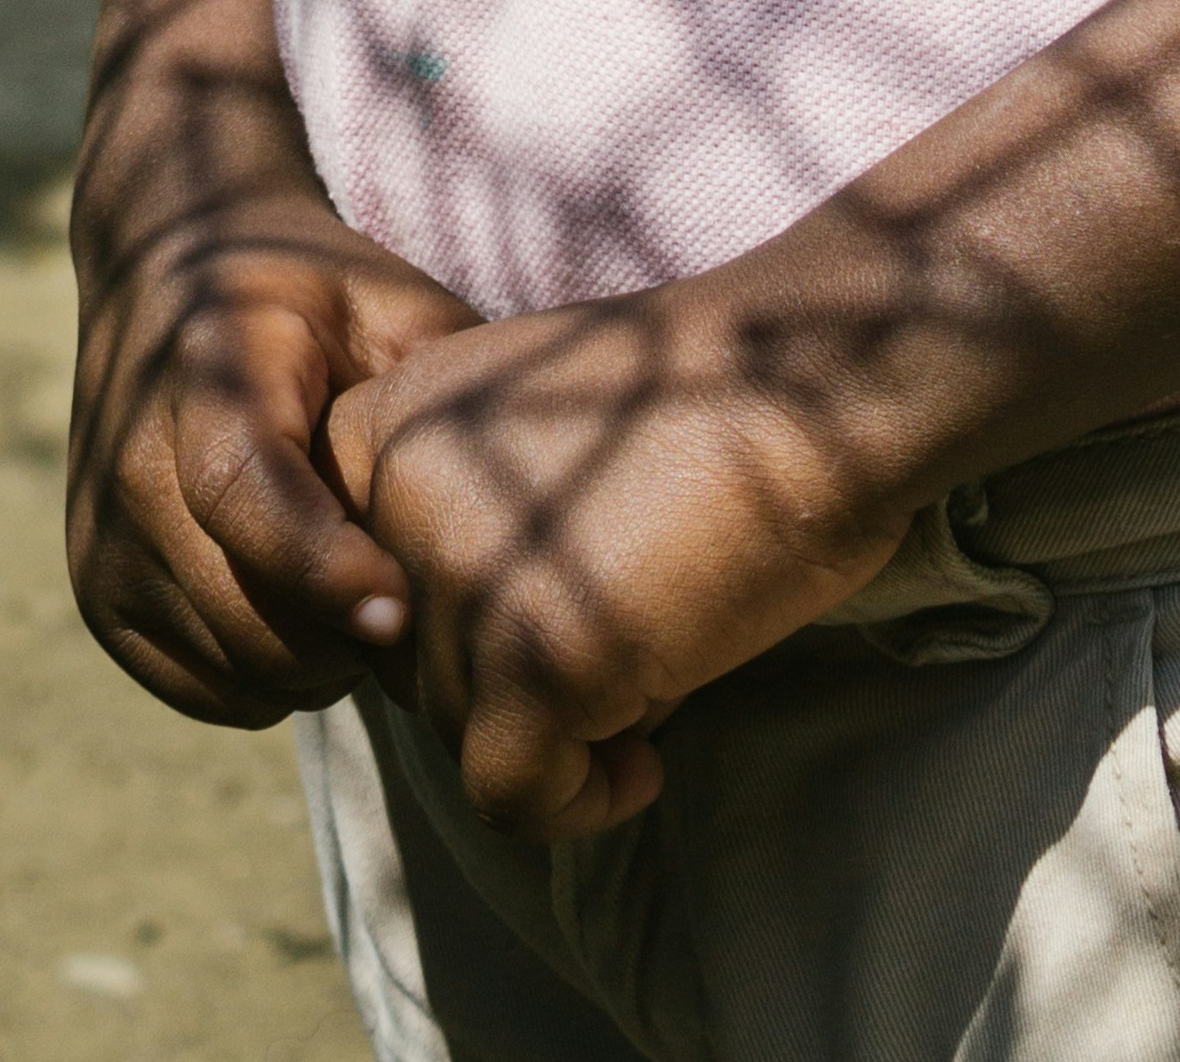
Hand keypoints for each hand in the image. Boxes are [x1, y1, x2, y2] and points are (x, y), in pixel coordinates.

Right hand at [69, 189, 478, 728]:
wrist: (172, 267)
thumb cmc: (312, 291)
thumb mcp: (388, 301)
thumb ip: (440, 385)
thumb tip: (529, 483)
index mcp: (208, 368)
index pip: (242, 490)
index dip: (324, 563)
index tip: (401, 608)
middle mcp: (131, 462)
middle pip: (244, 605)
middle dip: (348, 627)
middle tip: (416, 588)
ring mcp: (102, 540)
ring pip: (233, 663)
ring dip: (315, 656)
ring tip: (363, 588)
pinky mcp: (98, 599)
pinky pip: (205, 689)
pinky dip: (268, 674)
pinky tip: (307, 607)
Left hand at [325, 294, 916, 841]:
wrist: (821, 376)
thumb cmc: (701, 401)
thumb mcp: (527, 434)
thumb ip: (453, 517)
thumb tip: (428, 670)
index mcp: (388, 422)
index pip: (358, 586)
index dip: (448, 618)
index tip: (536, 603)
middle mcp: (398, 495)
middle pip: (408, 666)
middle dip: (508, 676)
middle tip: (616, 638)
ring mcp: (462, 580)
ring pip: (460, 731)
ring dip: (558, 723)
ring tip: (655, 654)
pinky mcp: (535, 663)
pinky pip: (514, 795)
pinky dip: (577, 803)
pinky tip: (640, 765)